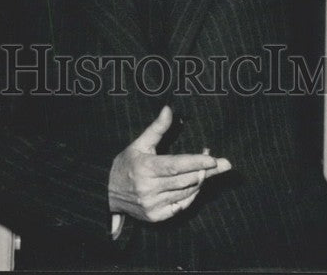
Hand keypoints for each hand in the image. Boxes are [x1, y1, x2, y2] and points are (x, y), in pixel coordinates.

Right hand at [108, 106, 231, 222]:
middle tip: (218, 162)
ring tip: (207, 170)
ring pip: (186, 193)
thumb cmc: (128, 163)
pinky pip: (182, 206)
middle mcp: (149, 189)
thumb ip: (157, 128)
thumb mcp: (139, 143)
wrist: (109, 192)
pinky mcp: (156, 217)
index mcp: (146, 168)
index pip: (176, 166)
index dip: (195, 162)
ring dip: (199, 181)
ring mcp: (153, 205)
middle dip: (204, 170)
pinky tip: (194, 184)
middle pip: (185, 180)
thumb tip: (169, 108)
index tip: (213, 159)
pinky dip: (191, 195)